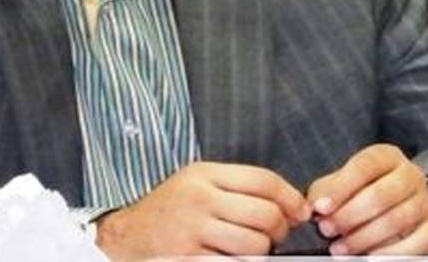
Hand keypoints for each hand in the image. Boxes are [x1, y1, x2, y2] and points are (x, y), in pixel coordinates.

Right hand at [96, 161, 310, 260]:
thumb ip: (237, 188)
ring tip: (248, 249)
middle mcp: (199, 198)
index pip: (263, 180)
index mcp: (204, 174)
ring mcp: (193, 230)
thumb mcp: (197, 183)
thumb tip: (290, 206)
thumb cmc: (170, 210)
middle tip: (272, 236)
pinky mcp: (189, 258)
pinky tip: (233, 259)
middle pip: (265, 214)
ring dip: (261, 252)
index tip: (300, 211)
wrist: (127, 236)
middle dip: (278, 230)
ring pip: (255, 245)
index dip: (290, 197)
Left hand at [306, 144, 427, 255]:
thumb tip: (313, 207)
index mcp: (386, 156)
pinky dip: (391, 254)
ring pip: (396, 221)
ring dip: (363, 238)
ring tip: (340, 249)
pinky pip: (416, 243)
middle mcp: (410, 175)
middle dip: (349, 216)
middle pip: (380, 195)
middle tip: (327, 230)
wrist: (400, 201)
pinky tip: (369, 258)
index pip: (364, 166)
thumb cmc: (364, 189)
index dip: (340, 188)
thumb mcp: (345, 181)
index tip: (320, 207)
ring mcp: (424, 201)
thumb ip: (327, 190)